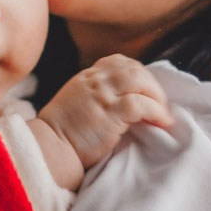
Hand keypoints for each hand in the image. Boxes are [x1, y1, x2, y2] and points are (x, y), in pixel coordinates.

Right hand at [35, 55, 173, 182]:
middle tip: (159, 104)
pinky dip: (156, 111)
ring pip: (140, 81)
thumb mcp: (74, 103)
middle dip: (152, 85)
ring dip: (157, 96)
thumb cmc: (60, 134)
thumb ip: (93, 96)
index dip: (137, 73)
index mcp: (87, 77)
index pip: (119, 62)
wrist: (48, 148)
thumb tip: (119, 102)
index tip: (145, 90)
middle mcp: (95, 80)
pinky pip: (141, 104)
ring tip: (162, 113)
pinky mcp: (110, 113)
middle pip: (134, 69)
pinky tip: (160, 122)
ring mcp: (102, 95)